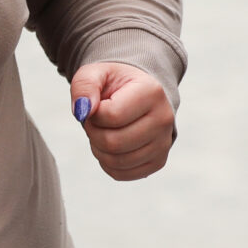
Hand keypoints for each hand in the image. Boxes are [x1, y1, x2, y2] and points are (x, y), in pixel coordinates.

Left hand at [68, 62, 174, 180]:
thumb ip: (85, 85)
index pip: (112, 116)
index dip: (93, 115)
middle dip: (94, 133)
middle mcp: (164, 119)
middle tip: (94, 122)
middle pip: (113, 143)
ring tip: (103, 132)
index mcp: (152, 92)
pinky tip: (110, 146)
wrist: (137, 93)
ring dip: (98, 149)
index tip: (95, 106)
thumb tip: (83, 110)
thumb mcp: (95, 73)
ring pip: (117, 161)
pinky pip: (122, 174)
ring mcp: (164, 143)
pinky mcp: (158, 161)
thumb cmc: (114, 83)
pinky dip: (107, 163)